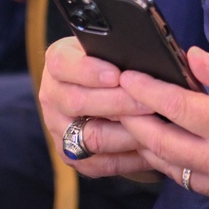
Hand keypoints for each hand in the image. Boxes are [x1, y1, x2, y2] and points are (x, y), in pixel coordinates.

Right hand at [39, 37, 158, 178]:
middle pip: (78, 103)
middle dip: (118, 103)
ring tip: (156, 127)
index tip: (118, 75)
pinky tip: (150, 149)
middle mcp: (52, 95)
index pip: (63, 64)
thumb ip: (120, 49)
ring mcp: (58, 128)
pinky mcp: (71, 154)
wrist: (101, 85)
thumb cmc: (114, 59)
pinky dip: (127, 158)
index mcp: (58, 62)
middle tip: (150, 103)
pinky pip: (98, 162)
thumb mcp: (111, 46)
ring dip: (126, 133)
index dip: (90, 71)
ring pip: (90, 136)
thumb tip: (149, 57)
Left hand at [118, 48, 208, 208]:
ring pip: (174, 170)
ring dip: (151, 147)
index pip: (177, 108)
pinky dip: (179, 164)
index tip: (127, 75)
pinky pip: (197, 185)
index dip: (147, 90)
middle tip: (116, 101)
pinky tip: (172, 145)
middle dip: (135, 121)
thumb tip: (191, 60)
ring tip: (133, 123)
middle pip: (162, 146)